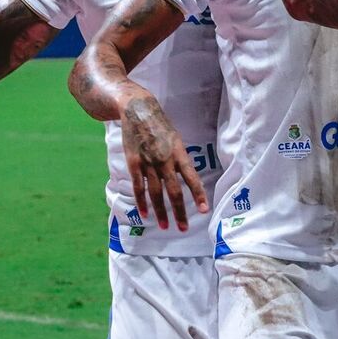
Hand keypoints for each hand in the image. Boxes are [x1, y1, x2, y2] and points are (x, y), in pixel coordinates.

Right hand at [121, 88, 207, 231]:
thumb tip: (187, 178)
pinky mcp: (134, 163)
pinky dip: (142, 202)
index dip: (198, 195)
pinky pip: (138, 187)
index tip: (203, 210)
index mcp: (179, 153)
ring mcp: (148, 163)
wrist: (138, 110)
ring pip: (156, 193)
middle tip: (183, 228)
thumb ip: (180, 158)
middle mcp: (165, 160)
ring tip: (165, 226)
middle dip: (179, 212)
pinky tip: (146, 214)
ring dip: (161, 212)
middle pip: (174, 191)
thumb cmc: (160, 125)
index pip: (191, 178)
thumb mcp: (176, 138)